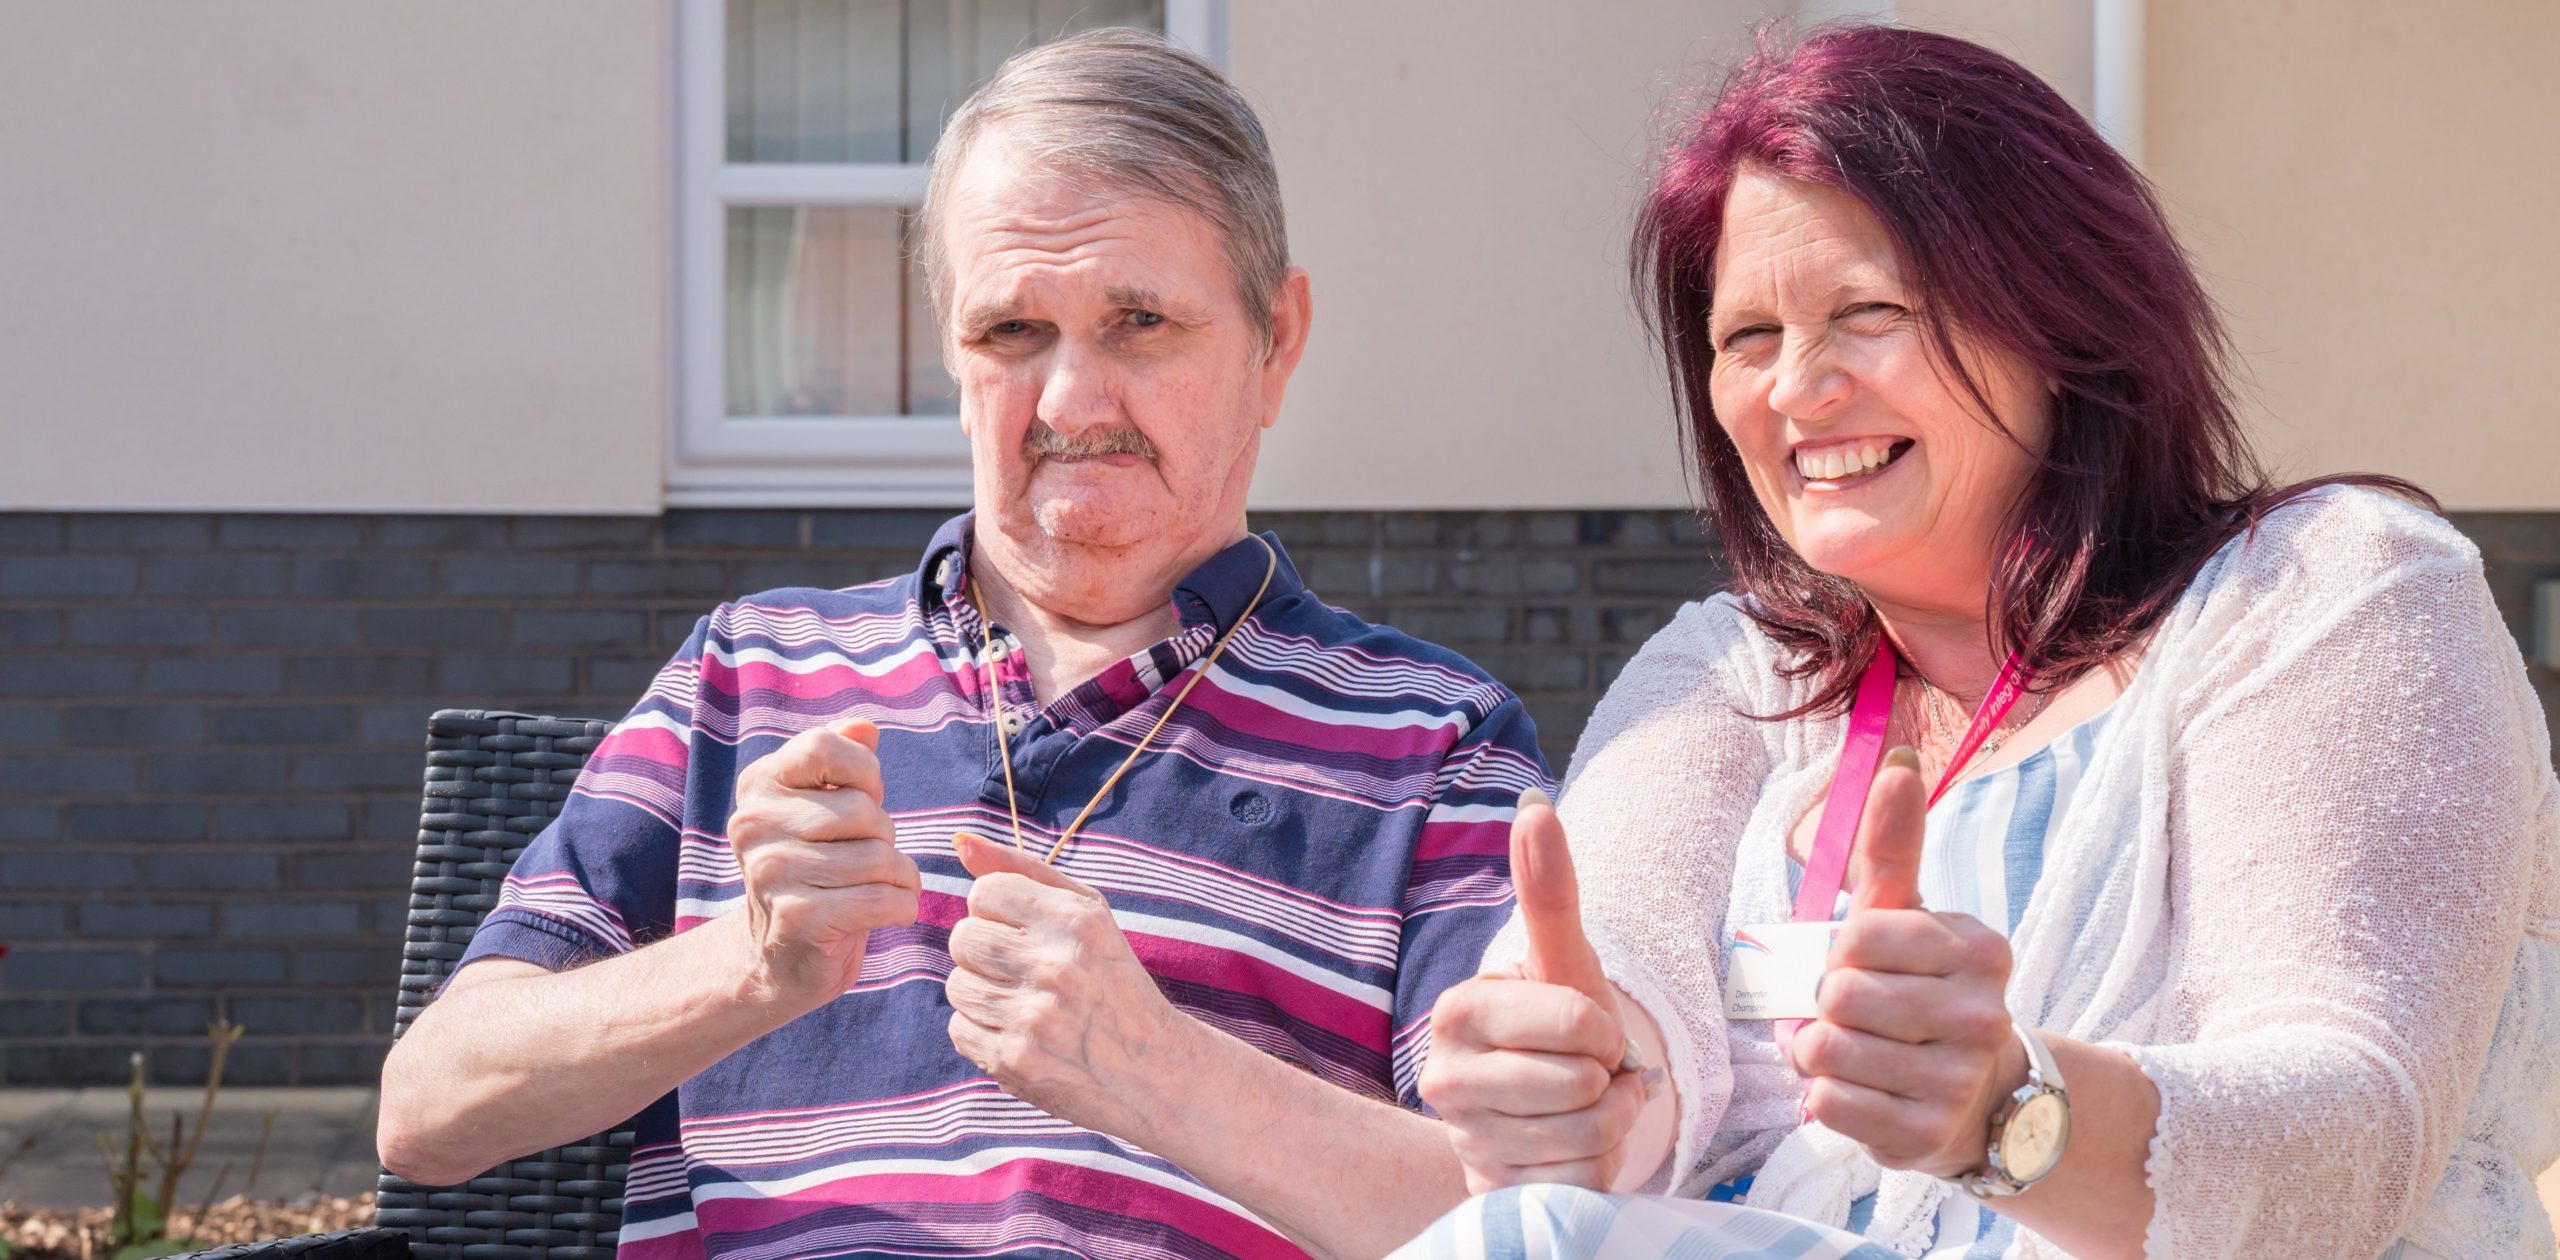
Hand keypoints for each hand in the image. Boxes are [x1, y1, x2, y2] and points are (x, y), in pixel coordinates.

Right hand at [726, 718, 920, 1006]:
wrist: (781, 958)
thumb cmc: (818, 869)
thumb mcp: (825, 807)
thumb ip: (843, 761)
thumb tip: (864, 727)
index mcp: (759, 785)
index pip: (825, 747)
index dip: (864, 772)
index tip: (863, 798)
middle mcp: (754, 824)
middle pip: (864, 810)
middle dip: (886, 836)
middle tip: (869, 858)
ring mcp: (771, 872)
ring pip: (880, 857)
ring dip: (900, 876)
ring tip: (880, 887)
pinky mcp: (797, 918)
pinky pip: (883, 899)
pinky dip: (902, 906)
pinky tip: (889, 911)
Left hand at [944, 833, 1195, 1139]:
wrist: (1152, 1070)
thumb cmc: (1113, 980)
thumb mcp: (1088, 913)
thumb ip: (1022, 871)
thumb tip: (959, 841)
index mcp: (1075, 920)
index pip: (984, 893)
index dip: (999, 913)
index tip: (1026, 934)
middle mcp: (1054, 965)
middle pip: (963, 937)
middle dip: (985, 954)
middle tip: (1024, 973)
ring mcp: (1033, 1016)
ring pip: (957, 985)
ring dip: (983, 995)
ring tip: (1025, 1006)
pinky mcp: (1015, 1060)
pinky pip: (959, 1030)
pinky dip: (983, 1033)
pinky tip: (1021, 1036)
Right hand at [1420, 789, 1655, 1193]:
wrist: (1539, 1113)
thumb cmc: (1556, 1029)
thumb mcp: (1561, 960)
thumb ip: (1548, 889)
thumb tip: (1535, 807)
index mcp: (1457, 1012)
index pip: (1579, 1024)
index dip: (1604, 1031)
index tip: (1584, 1033)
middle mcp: (1443, 1079)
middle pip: (1584, 1086)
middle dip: (1608, 1081)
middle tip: (1585, 1072)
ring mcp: (1465, 1143)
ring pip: (1588, 1137)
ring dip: (1609, 1125)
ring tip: (1582, 1108)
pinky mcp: (1492, 1195)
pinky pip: (1582, 1184)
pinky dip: (1595, 1170)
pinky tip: (1569, 1152)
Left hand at [1793, 746, 2024, 1176]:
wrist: (1979, 1097)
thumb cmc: (1922, 990)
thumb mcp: (1909, 914)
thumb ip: (1894, 842)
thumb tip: (1898, 759)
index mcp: (1979, 949)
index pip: (1857, 935)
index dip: (1836, 951)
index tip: (1858, 963)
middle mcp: (1982, 1015)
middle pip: (1838, 996)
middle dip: (1821, 1006)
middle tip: (1846, 1015)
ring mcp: (1959, 1081)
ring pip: (1827, 1052)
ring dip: (1814, 1053)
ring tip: (1847, 1053)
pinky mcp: (1927, 1137)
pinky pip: (1829, 1105)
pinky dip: (1822, 1098)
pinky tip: (1857, 1092)